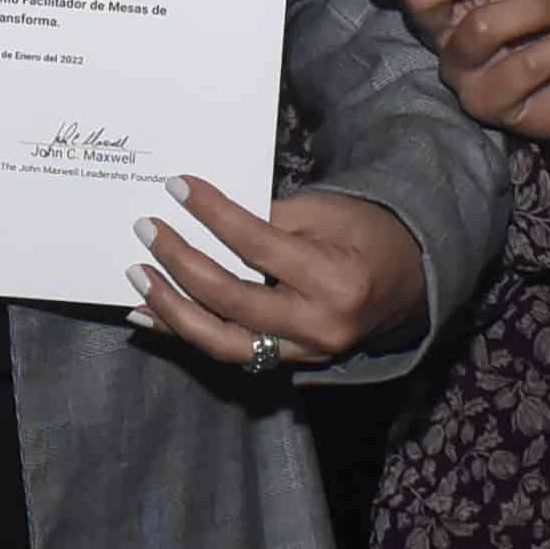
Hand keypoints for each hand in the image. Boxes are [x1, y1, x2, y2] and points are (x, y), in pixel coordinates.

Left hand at [130, 178, 423, 379]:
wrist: (412, 282)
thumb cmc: (368, 234)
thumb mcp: (326, 212)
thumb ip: (268, 219)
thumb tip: (205, 216)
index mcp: (334, 280)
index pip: (257, 245)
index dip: (212, 214)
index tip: (177, 187)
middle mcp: (317, 326)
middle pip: (231, 299)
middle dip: (181, 263)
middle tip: (148, 229)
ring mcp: (303, 352)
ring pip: (222, 342)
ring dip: (172, 309)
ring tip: (138, 276)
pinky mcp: (289, 362)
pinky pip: (230, 351)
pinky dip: (186, 331)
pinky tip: (148, 313)